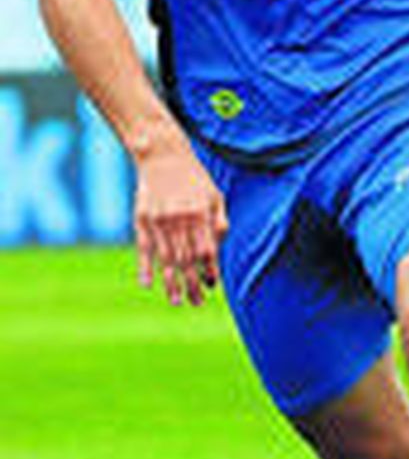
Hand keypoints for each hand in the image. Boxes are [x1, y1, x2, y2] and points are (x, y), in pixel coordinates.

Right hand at [133, 139, 228, 306]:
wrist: (163, 156)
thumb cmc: (194, 178)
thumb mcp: (215, 195)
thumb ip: (219, 220)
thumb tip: (218, 246)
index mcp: (200, 214)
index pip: (206, 250)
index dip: (209, 270)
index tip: (211, 285)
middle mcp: (178, 219)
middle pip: (186, 260)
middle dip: (192, 284)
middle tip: (197, 302)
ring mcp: (158, 221)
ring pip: (165, 259)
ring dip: (171, 283)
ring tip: (176, 301)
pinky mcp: (141, 220)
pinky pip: (143, 249)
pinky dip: (145, 267)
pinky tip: (148, 284)